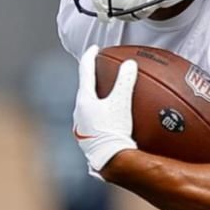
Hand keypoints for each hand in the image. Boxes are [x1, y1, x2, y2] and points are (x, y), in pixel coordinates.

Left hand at [72, 46, 138, 174]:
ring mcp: (82, 128)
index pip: (85, 71)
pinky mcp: (88, 140)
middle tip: (99, 70)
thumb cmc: (113, 131)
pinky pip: (94, 121)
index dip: (90, 57)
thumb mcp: (121, 103)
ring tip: (106, 96)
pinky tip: (112, 121)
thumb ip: (125, 81)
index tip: (94, 48)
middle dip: (92, 79)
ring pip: (88, 107)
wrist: (109, 161)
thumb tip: (130, 64)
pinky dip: (102, 115)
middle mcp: (78, 113)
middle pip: (84, 90)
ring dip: (96, 99)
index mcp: (84, 100)